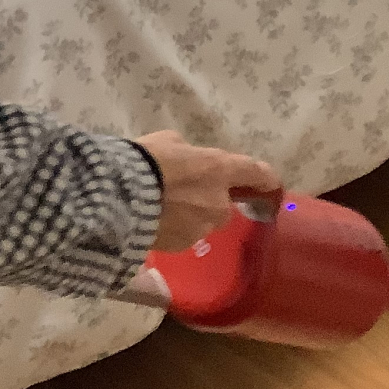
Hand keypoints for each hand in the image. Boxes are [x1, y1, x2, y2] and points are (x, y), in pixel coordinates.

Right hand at [137, 131, 279, 252]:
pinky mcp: (182, 246)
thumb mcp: (167, 143)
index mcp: (218, 170)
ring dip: (188, 215)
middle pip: (222, 204)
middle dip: (207, 199)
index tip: (271, 183)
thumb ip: (186, 153)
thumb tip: (187, 161)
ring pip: (201, 221)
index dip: (265, 178)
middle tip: (179, 192)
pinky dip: (172, 229)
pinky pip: (183, 235)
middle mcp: (218, 202)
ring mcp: (201, 227)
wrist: (117, 198)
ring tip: (157, 207)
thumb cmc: (144, 161)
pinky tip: (150, 220)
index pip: (256, 173)